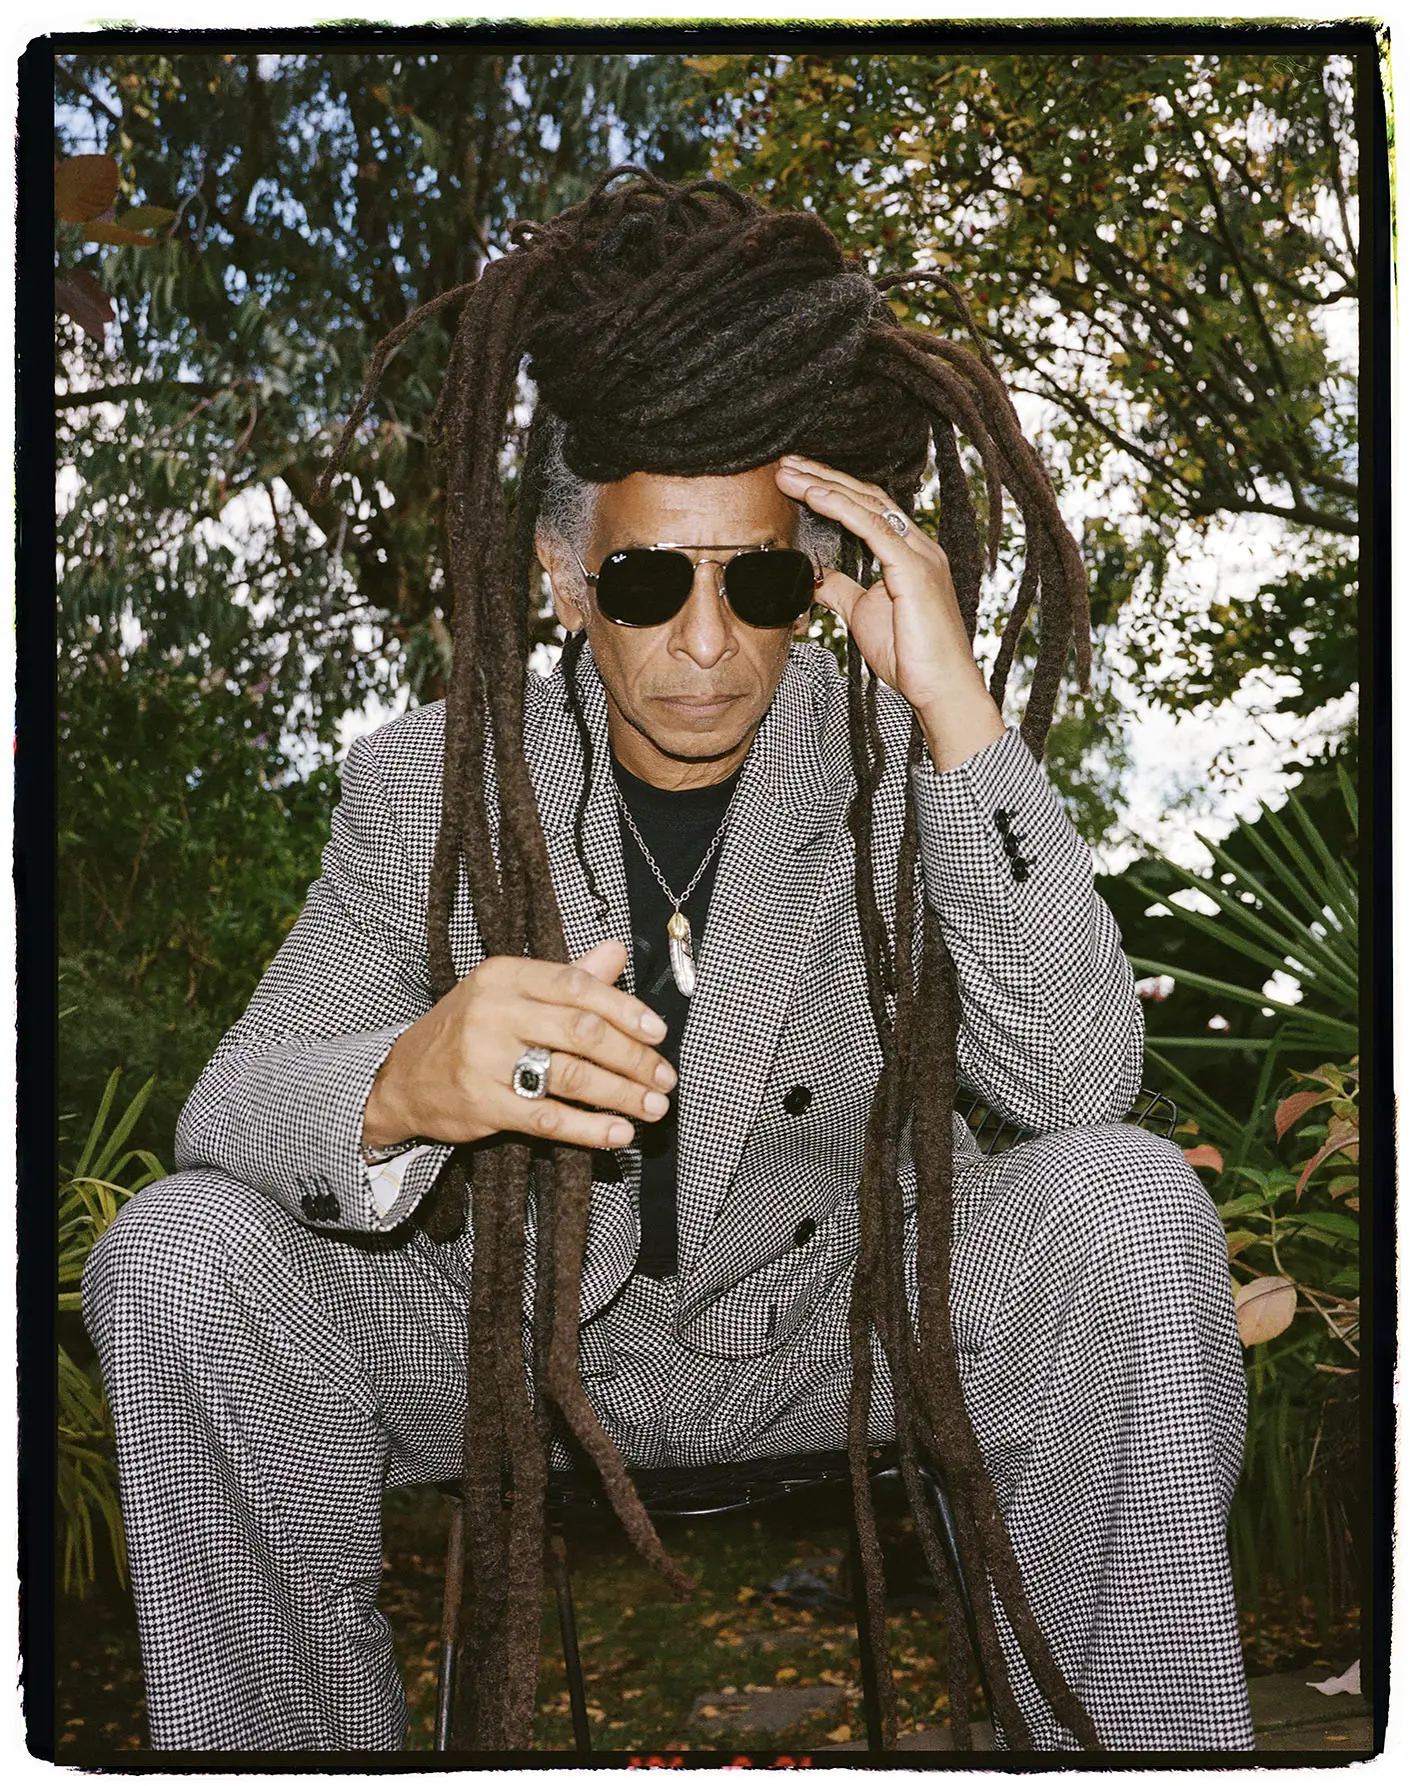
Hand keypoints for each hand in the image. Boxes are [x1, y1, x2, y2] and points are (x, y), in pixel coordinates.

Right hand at [362, 938, 675, 1153]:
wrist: (402, 1078)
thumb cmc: (470, 1029)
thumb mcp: (510, 991)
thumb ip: (567, 976)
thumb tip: (618, 951)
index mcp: (505, 975)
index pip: (577, 986)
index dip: (626, 1009)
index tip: (659, 1033)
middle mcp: (494, 1012)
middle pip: (582, 1032)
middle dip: (633, 1058)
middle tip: (664, 1077)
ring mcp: (485, 1059)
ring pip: (570, 1076)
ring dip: (621, 1094)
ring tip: (653, 1107)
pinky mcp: (483, 1104)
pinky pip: (548, 1118)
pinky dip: (589, 1128)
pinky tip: (618, 1133)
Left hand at [775, 455, 1005, 768]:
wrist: (941, 688)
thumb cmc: (911, 657)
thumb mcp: (863, 615)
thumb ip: (843, 590)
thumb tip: (816, 576)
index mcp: (909, 554)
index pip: (868, 508)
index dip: (832, 490)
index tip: (796, 479)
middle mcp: (919, 547)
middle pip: (866, 497)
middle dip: (823, 477)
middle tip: (785, 463)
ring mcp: (920, 556)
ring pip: (868, 505)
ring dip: (824, 485)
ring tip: (789, 473)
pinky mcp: (915, 571)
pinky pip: (874, 529)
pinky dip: (841, 508)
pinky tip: (814, 495)